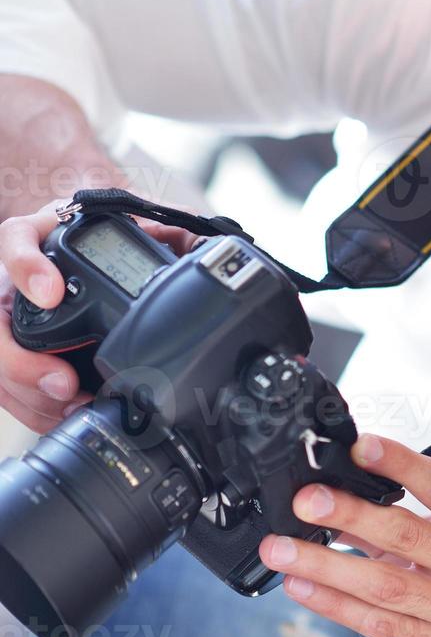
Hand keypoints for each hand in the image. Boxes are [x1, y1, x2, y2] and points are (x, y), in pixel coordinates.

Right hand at [0, 199, 198, 430]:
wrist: (87, 253)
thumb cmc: (105, 242)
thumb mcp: (131, 224)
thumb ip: (166, 228)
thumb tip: (205, 243)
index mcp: (39, 239)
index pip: (14, 241)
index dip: (26, 266)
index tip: (52, 292)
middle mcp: (15, 281)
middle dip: (22, 362)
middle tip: (63, 382)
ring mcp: (11, 315)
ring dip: (29, 391)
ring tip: (70, 403)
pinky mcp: (17, 351)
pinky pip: (10, 385)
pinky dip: (34, 405)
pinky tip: (65, 412)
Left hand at [259, 434, 430, 636]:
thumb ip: (410, 515)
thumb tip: (343, 487)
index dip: (402, 464)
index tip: (360, 448)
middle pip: (407, 533)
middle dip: (349, 514)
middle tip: (307, 501)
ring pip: (381, 582)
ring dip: (324, 562)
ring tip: (281, 548)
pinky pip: (374, 622)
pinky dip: (332, 601)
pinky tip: (302, 585)